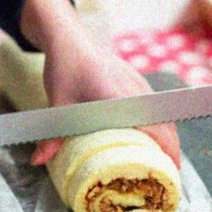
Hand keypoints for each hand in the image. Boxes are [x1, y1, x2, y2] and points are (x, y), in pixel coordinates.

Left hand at [20, 0, 180, 166]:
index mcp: (119, 97)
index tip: (170, 167)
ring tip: (168, 159)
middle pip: (164, 122)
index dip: (164, 147)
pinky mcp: (137, 82)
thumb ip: (53, 135)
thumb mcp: (57, 102)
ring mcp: (139, 84)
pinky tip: (158, 136)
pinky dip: (162, 122)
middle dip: (172, 147)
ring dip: (169, 135)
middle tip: (171, 173)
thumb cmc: (65, 67)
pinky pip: (157, 106)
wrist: (71, 38)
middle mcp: (135, 90)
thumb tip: (38, 161)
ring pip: (163, 113)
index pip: (151, 126)